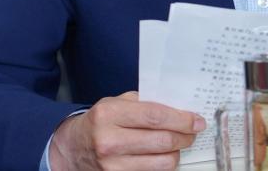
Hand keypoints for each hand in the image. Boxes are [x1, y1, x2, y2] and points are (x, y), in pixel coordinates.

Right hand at [49, 92, 205, 170]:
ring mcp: (112, 165)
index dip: (181, 119)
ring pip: (161, 162)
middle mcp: (109, 140)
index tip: (197, 120)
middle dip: (185, 136)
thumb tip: (178, 107)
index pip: (155, 116)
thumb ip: (143, 102)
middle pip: (162, 141)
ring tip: (178, 143)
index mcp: (109, 114)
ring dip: (177, 153)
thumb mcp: (114, 103)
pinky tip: (163, 155)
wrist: (71, 148)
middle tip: (193, 131)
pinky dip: (163, 164)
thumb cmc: (98, 122)